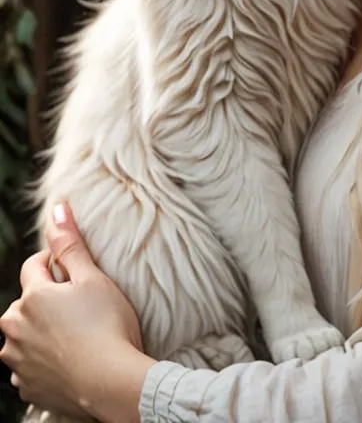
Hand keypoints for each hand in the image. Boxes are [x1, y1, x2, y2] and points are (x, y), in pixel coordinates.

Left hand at [0, 203, 153, 421]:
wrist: (111, 384)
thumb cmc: (107, 327)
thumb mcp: (93, 278)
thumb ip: (70, 244)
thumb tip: (57, 208)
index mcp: (31, 298)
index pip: (34, 266)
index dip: (56, 263)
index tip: (76, 272)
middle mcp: (15, 329)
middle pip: (26, 303)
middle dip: (47, 299)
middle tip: (81, 305)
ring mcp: (18, 361)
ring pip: (25, 335)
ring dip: (43, 331)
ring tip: (76, 335)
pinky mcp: (27, 387)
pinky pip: (30, 365)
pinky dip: (45, 361)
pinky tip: (70, 359)